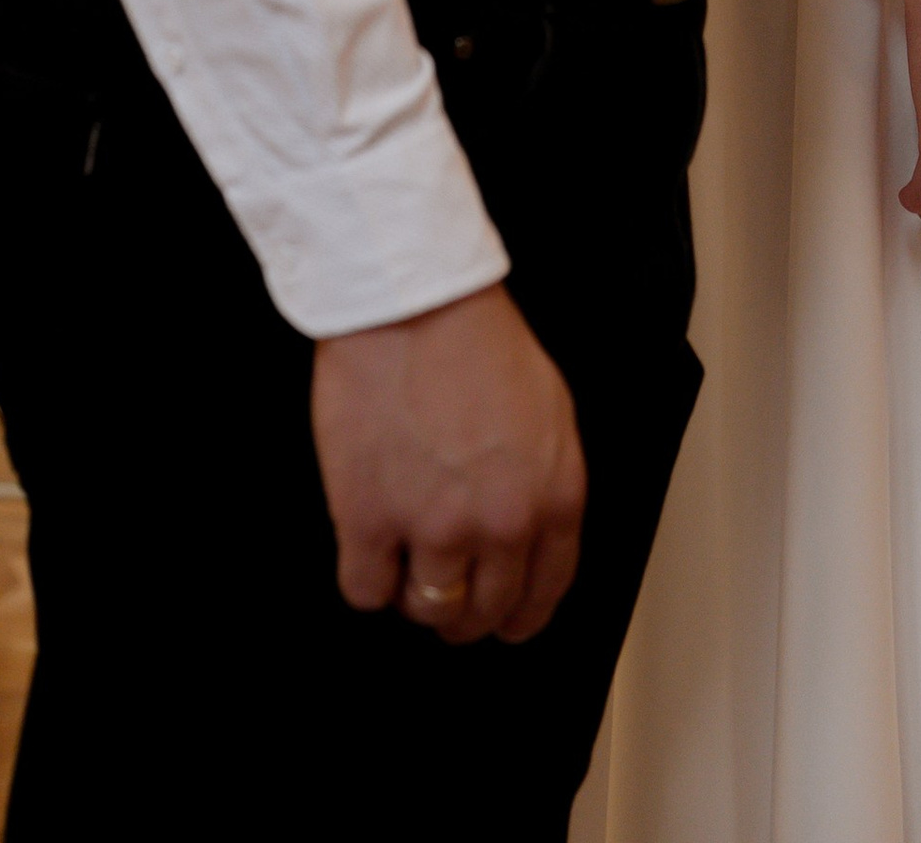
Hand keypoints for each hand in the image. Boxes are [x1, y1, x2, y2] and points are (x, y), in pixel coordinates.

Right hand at [311, 283, 585, 644]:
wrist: (414, 300)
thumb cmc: (478, 338)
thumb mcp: (549, 409)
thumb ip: (546, 481)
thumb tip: (529, 532)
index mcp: (554, 497)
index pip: (544, 592)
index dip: (519, 615)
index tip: (503, 621)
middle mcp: (501, 525)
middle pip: (483, 612)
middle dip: (465, 611)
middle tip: (444, 592)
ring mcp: (435, 530)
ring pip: (428, 610)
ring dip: (415, 595)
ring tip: (404, 560)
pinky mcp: (369, 523)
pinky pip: (366, 592)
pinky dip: (366, 577)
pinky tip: (368, 547)